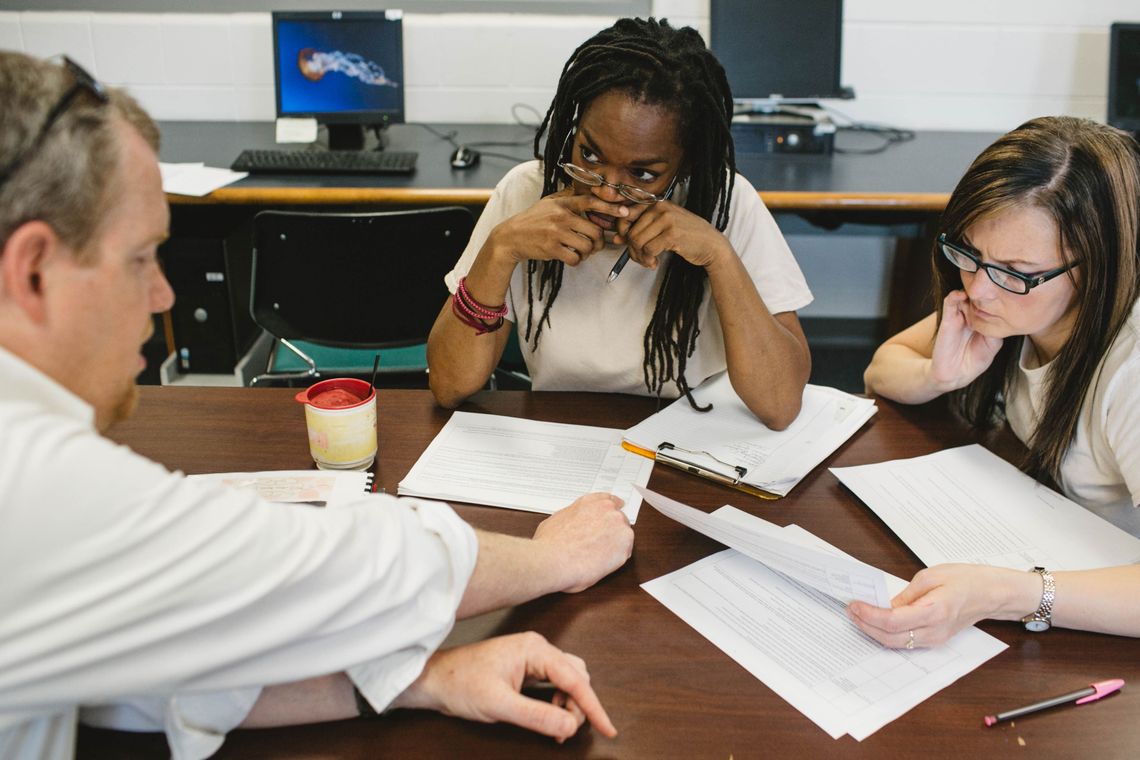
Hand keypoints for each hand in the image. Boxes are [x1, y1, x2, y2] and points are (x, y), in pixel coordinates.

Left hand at [391, 632, 617, 742]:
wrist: (435, 679)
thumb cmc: (461, 684)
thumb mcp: (500, 705)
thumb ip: (537, 716)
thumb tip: (570, 725)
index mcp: (534, 650)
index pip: (576, 679)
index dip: (594, 706)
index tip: (608, 728)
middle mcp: (537, 649)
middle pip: (577, 676)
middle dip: (580, 705)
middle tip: (568, 732)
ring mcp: (532, 657)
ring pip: (568, 679)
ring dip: (570, 704)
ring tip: (558, 727)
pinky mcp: (526, 667)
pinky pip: (555, 682)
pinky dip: (559, 701)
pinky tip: (551, 718)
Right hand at [489, 189, 629, 266]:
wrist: (511, 237)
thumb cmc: (532, 219)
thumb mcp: (548, 202)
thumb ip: (566, 196)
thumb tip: (583, 188)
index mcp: (562, 204)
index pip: (590, 202)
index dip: (610, 206)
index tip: (624, 211)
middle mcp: (561, 217)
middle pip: (595, 230)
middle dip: (599, 241)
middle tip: (595, 245)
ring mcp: (556, 233)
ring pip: (587, 246)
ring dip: (588, 253)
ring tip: (581, 252)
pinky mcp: (552, 249)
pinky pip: (575, 258)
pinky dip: (577, 261)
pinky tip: (571, 257)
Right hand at [533, 492, 633, 592]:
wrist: (552, 560)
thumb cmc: (550, 543)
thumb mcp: (557, 519)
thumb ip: (573, 517)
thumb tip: (573, 523)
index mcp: (591, 502)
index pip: (609, 500)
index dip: (611, 509)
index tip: (612, 514)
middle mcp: (608, 510)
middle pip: (618, 519)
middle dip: (611, 531)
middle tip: (598, 545)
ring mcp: (619, 526)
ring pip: (623, 537)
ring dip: (614, 545)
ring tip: (596, 557)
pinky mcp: (625, 545)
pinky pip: (624, 553)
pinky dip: (615, 560)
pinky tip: (600, 563)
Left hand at [613, 200, 731, 270]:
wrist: (711, 245)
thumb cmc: (687, 237)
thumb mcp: (662, 228)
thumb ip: (640, 230)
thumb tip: (615, 238)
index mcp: (657, 203)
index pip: (626, 215)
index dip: (623, 233)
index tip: (628, 244)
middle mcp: (661, 208)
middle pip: (631, 231)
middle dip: (632, 250)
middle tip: (641, 258)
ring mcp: (667, 220)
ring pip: (637, 241)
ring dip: (639, 257)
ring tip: (648, 262)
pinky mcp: (672, 234)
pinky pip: (648, 250)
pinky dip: (648, 260)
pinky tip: (655, 263)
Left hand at [846, 564, 1027, 647]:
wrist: (990, 593)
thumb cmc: (965, 580)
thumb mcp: (930, 576)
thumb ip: (905, 594)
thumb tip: (884, 606)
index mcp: (934, 611)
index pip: (892, 621)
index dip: (869, 615)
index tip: (854, 604)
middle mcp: (934, 631)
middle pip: (890, 637)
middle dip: (866, 624)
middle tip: (851, 609)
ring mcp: (935, 639)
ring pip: (896, 643)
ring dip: (874, 631)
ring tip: (859, 615)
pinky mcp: (935, 640)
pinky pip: (906, 642)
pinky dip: (887, 634)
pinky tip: (876, 621)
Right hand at [927, 290, 1003, 391]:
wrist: (957, 374)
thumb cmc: (975, 360)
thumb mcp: (994, 344)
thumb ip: (996, 328)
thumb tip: (1000, 313)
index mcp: (984, 319)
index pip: (990, 301)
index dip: (997, 293)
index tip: (1007, 287)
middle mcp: (972, 315)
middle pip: (979, 294)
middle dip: (986, 287)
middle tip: (993, 283)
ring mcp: (960, 316)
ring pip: (965, 294)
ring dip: (972, 290)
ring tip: (979, 288)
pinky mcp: (948, 320)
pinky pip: (950, 302)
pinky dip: (955, 295)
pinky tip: (962, 295)